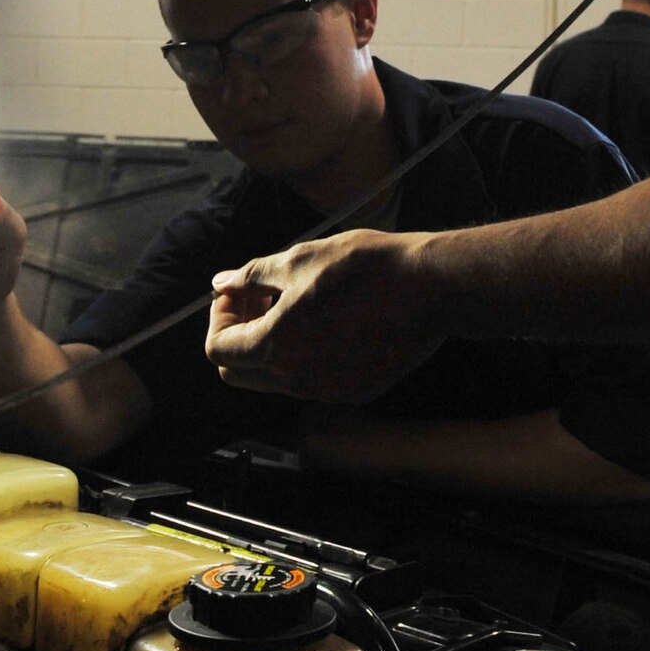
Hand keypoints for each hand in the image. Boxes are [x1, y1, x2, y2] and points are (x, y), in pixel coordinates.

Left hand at [205, 228, 444, 403]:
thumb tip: (220, 284)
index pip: (218, 350)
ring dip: (272, 344)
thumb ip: (252, 276)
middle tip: (261, 299)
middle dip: (240, 335)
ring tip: (298, 305)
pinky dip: (306, 355)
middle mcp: (299, 380)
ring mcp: (330, 391)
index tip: (239, 292)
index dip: (219, 317)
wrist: (431, 287)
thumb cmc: (365, 267)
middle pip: (240, 373)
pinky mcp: (358, 391)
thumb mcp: (299, 259)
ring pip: (277, 379)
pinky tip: (329, 321)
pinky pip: (313, 381)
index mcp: (277, 347)